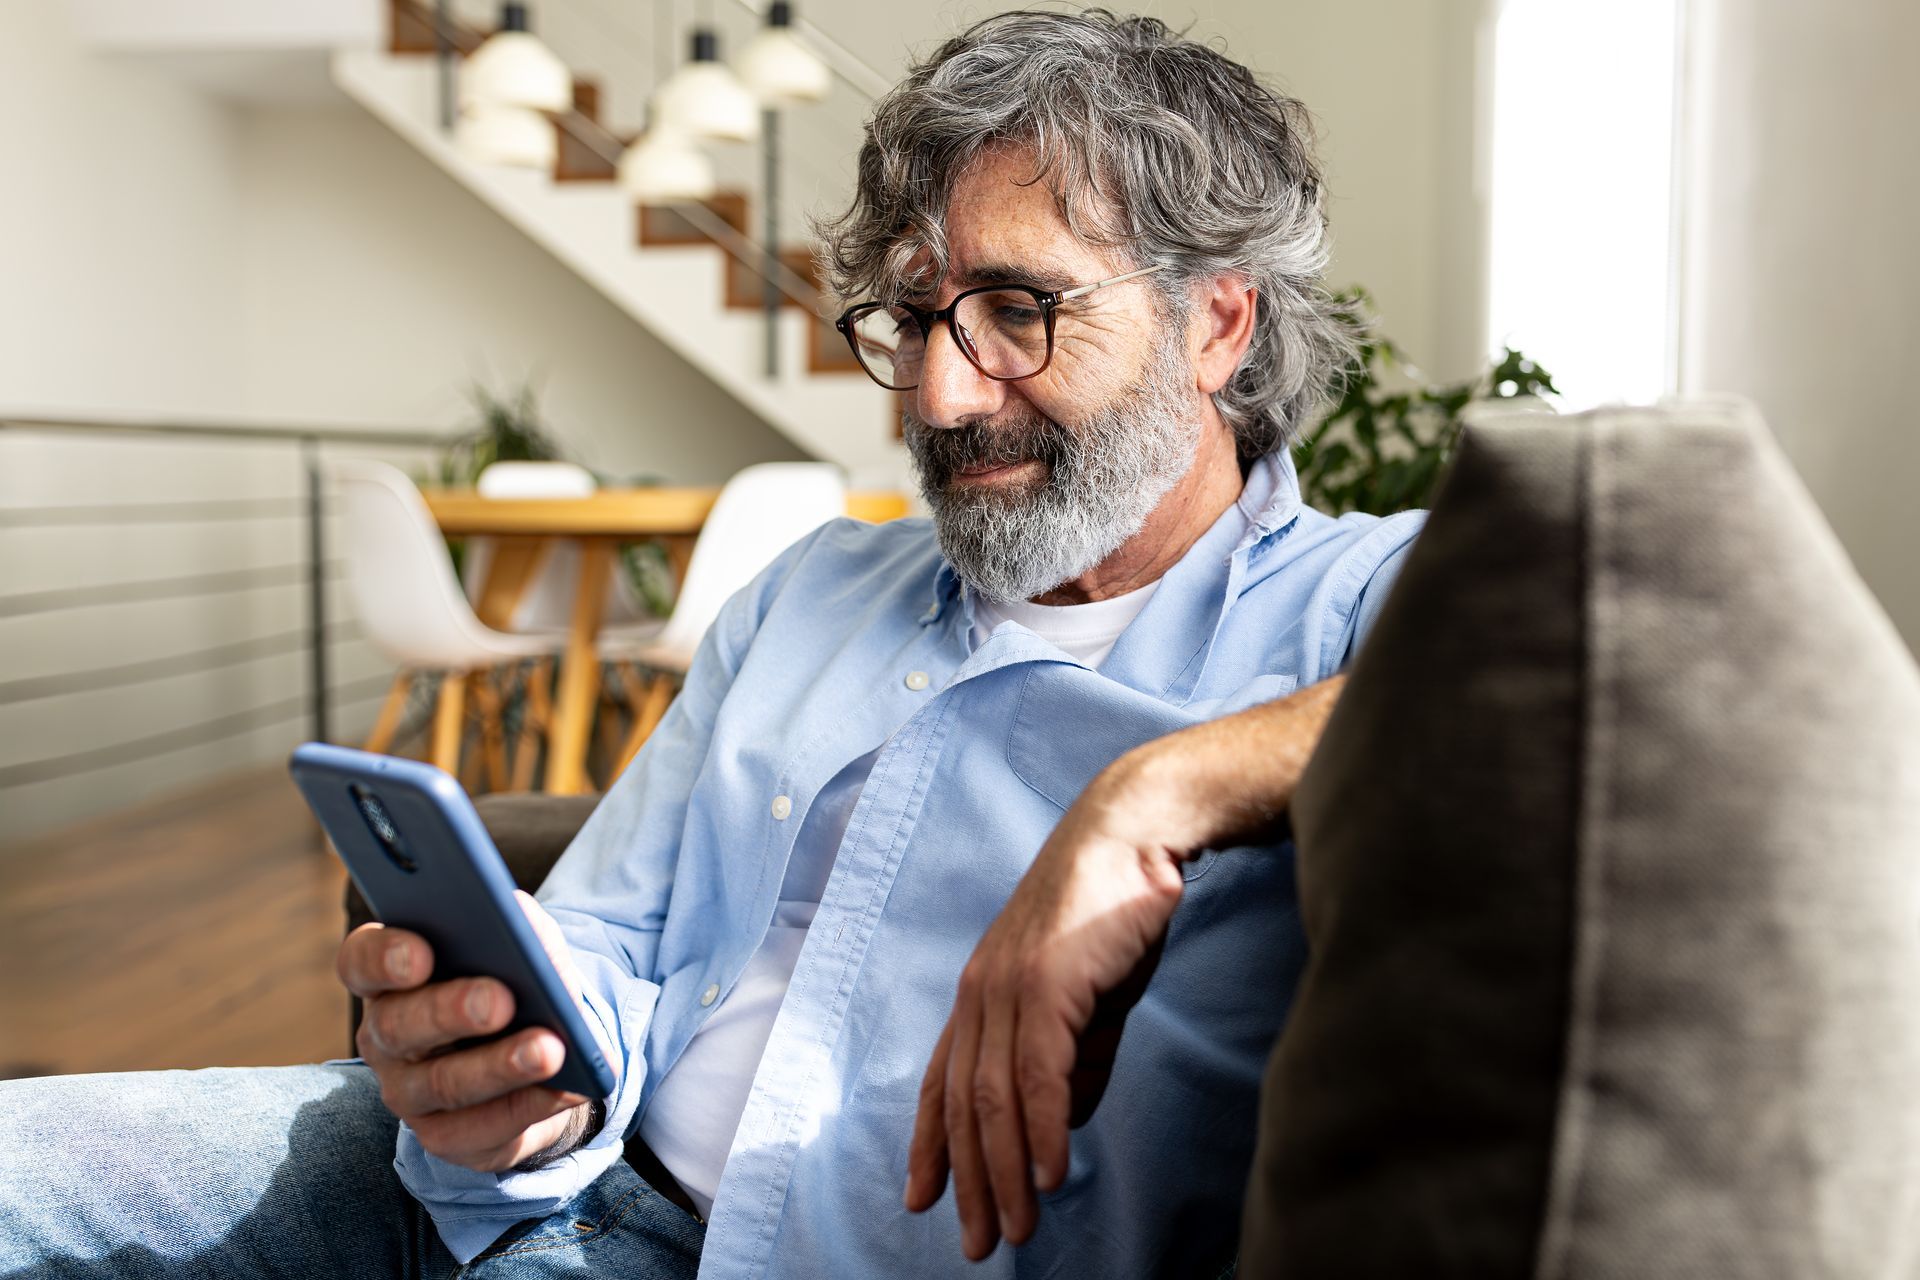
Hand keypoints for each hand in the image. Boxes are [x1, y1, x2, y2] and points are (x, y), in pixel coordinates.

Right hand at [337, 890, 611, 1172]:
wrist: (536, 1047)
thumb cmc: (516, 977)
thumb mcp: (522, 942)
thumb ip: (518, 927)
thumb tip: (526, 928)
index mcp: (390, 975)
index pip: (361, 961)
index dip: (383, 958)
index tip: (419, 954)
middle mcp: (384, 1036)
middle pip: (399, 1025)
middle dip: (451, 1012)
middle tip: (500, 1001)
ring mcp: (408, 1092)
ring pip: (444, 1084)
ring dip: (500, 1067)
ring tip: (550, 1050)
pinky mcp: (445, 1136)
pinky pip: (481, 1129)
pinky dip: (530, 1106)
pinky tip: (566, 1088)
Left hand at [904, 754, 1189, 1259]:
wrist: (1136, 834)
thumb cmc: (1116, 911)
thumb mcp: (1090, 999)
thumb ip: (1075, 1060)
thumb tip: (1063, 1122)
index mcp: (982, 992)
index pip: (943, 1080)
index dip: (929, 1143)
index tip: (923, 1198)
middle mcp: (980, 991)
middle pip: (964, 1103)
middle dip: (969, 1180)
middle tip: (980, 1242)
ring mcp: (1008, 985)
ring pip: (995, 1097)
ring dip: (1005, 1171)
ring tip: (1018, 1226)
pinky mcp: (1046, 982)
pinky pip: (1038, 1072)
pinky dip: (1042, 1129)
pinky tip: (1050, 1172)